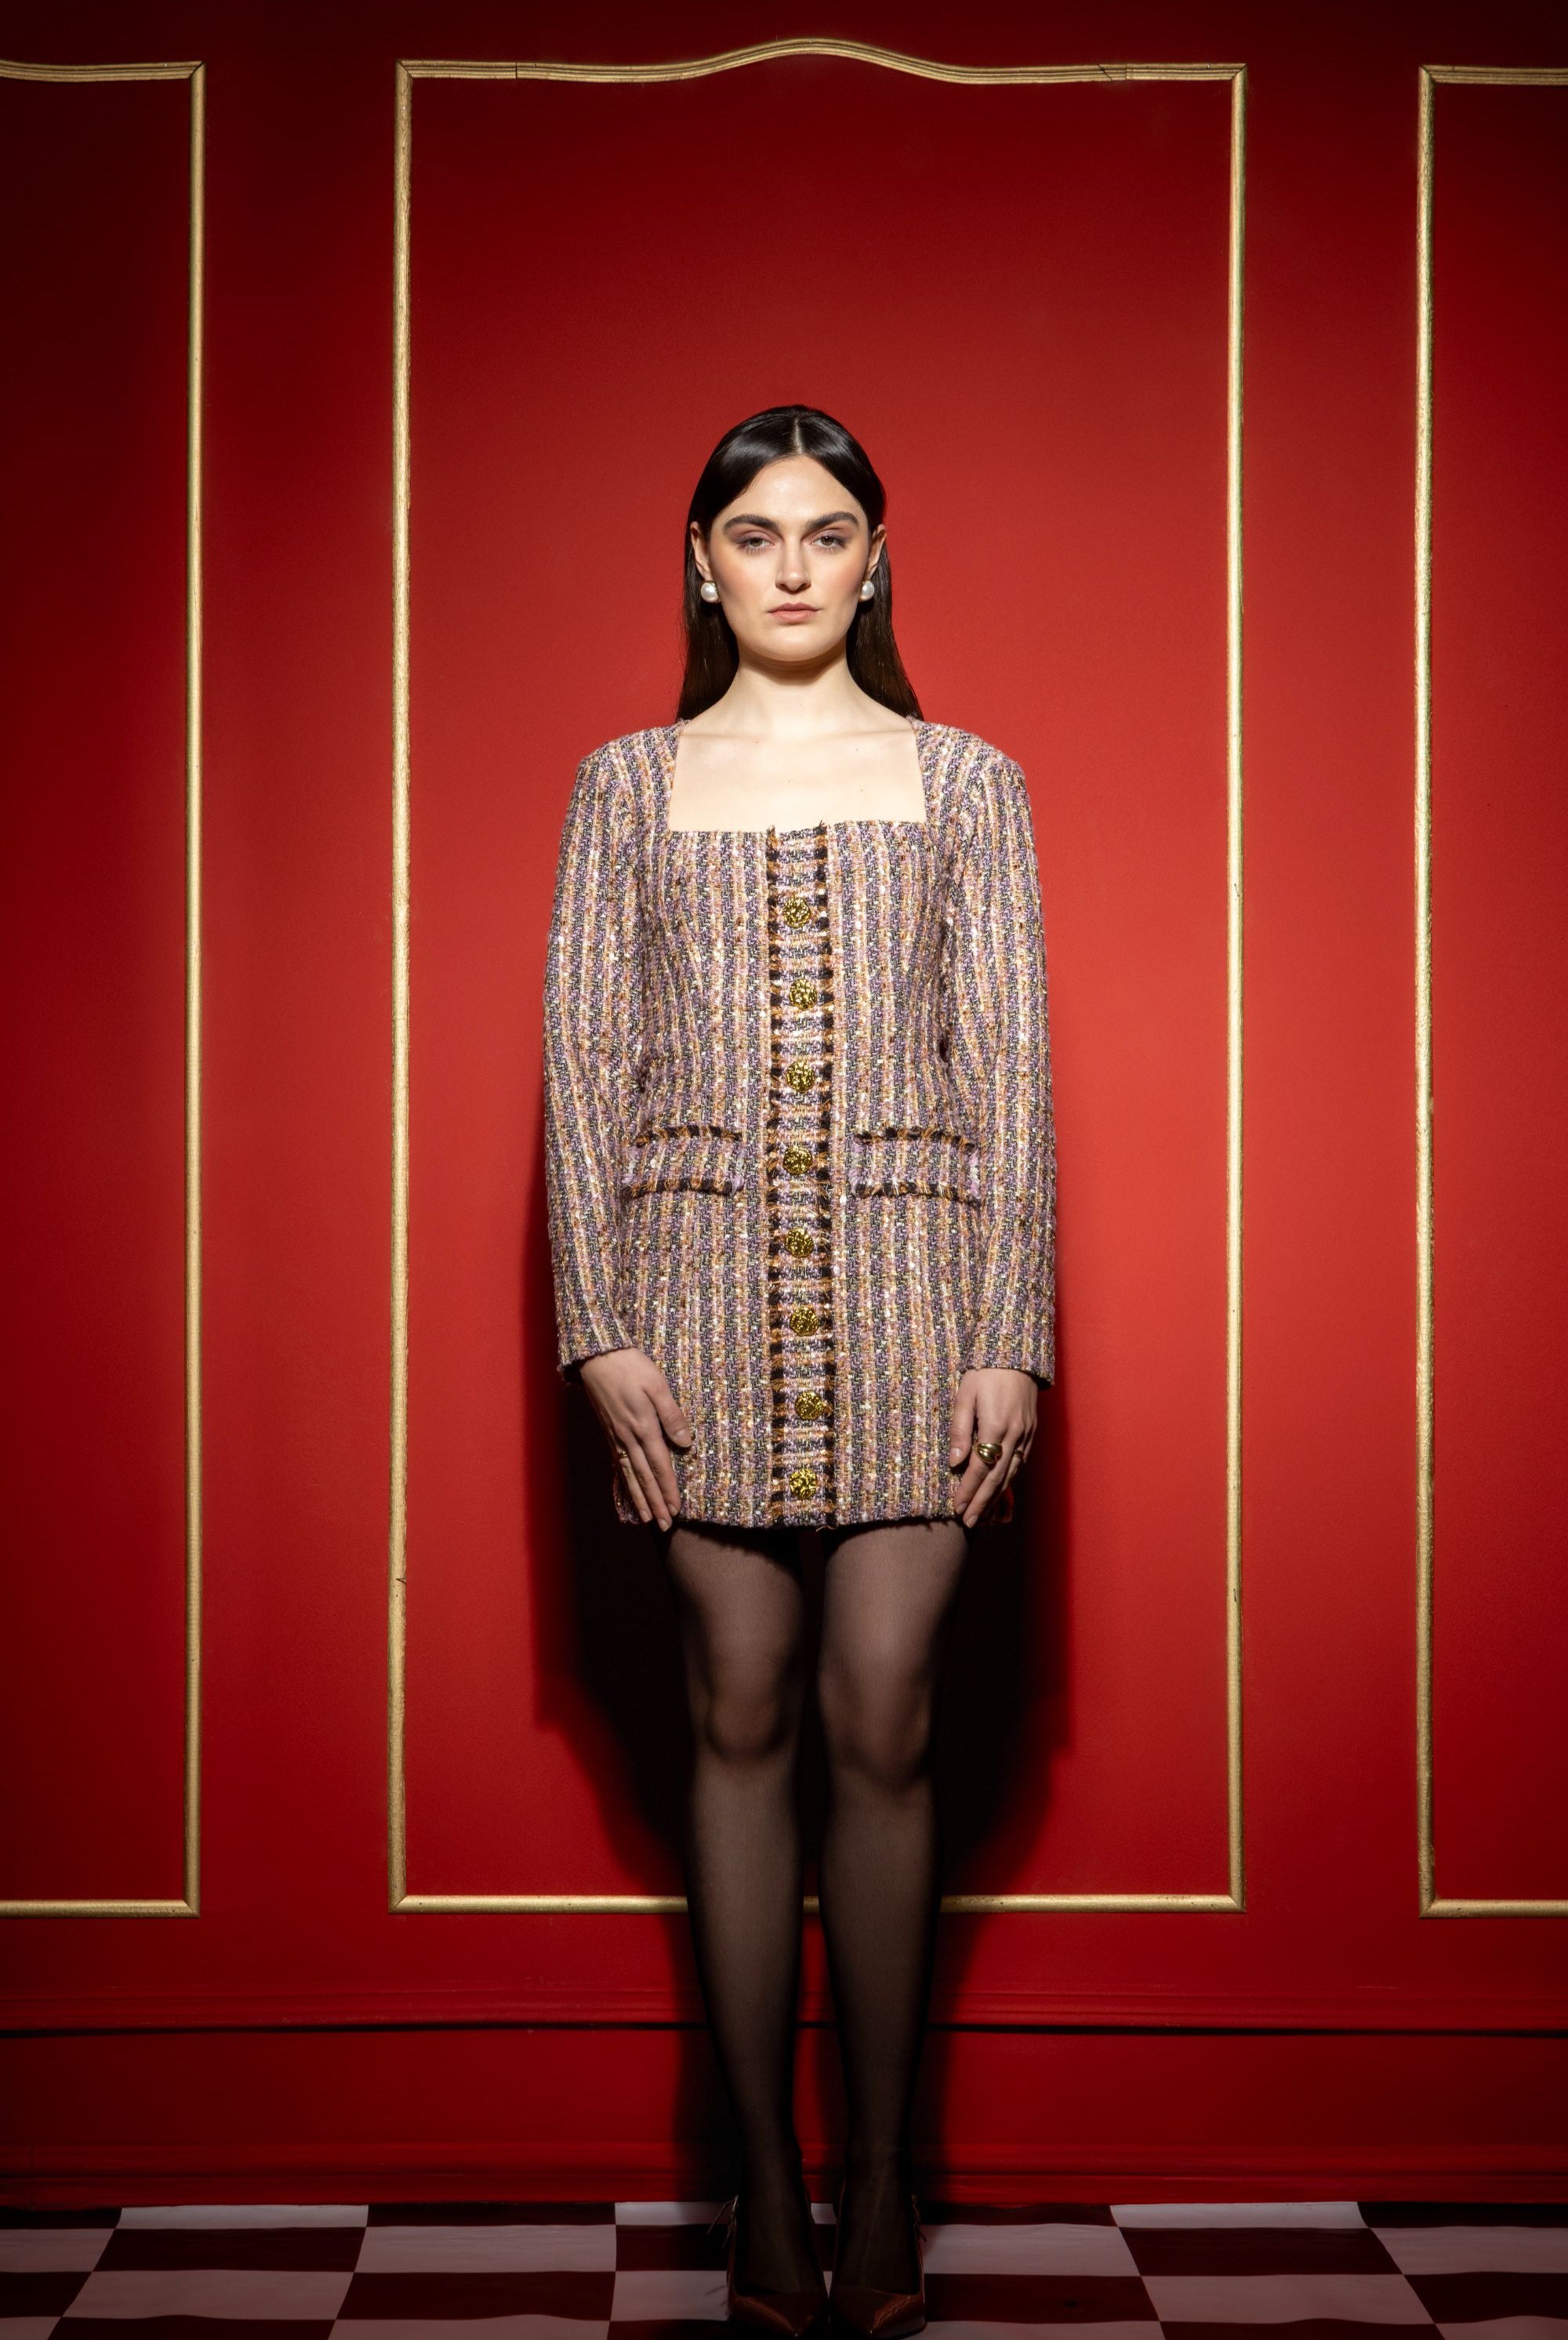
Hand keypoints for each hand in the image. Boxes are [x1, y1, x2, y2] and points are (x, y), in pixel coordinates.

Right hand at [578, 1347, 692, 1529]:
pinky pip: (618, 1463)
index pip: (660, 1466)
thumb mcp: (657, 1385)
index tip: (676, 1510)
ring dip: (640, 1497)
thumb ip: (672, 1415)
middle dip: (655, 1503)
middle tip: (664, 1525)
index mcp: (643, 1427)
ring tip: (647, 1518)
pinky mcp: (608, 1431)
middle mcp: (628, 1437)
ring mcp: (616, 1436)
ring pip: (630, 1474)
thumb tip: (686, 1443)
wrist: (597, 1356)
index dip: (668, 1489)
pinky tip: (628, 1489)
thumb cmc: (630, 1366)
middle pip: (645, 1477)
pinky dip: (624, 1481)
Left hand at [949, 1367, 1036, 1526]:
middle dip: (982, 1502)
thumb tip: (954, 1462)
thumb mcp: (965, 1396)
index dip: (968, 1490)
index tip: (957, 1507)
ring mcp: (1027, 1435)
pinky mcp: (1032, 1432)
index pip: (980, 1468)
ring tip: (983, 1514)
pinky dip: (1009, 1481)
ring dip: (996, 1496)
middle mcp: (1016, 1435)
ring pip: (1012, 1474)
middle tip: (969, 1522)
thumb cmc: (985, 1372)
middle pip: (998, 1478)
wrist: (1017, 1356)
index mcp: (997, 1426)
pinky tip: (1000, 1490)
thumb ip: (960, 1430)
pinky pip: (1020, 1463)